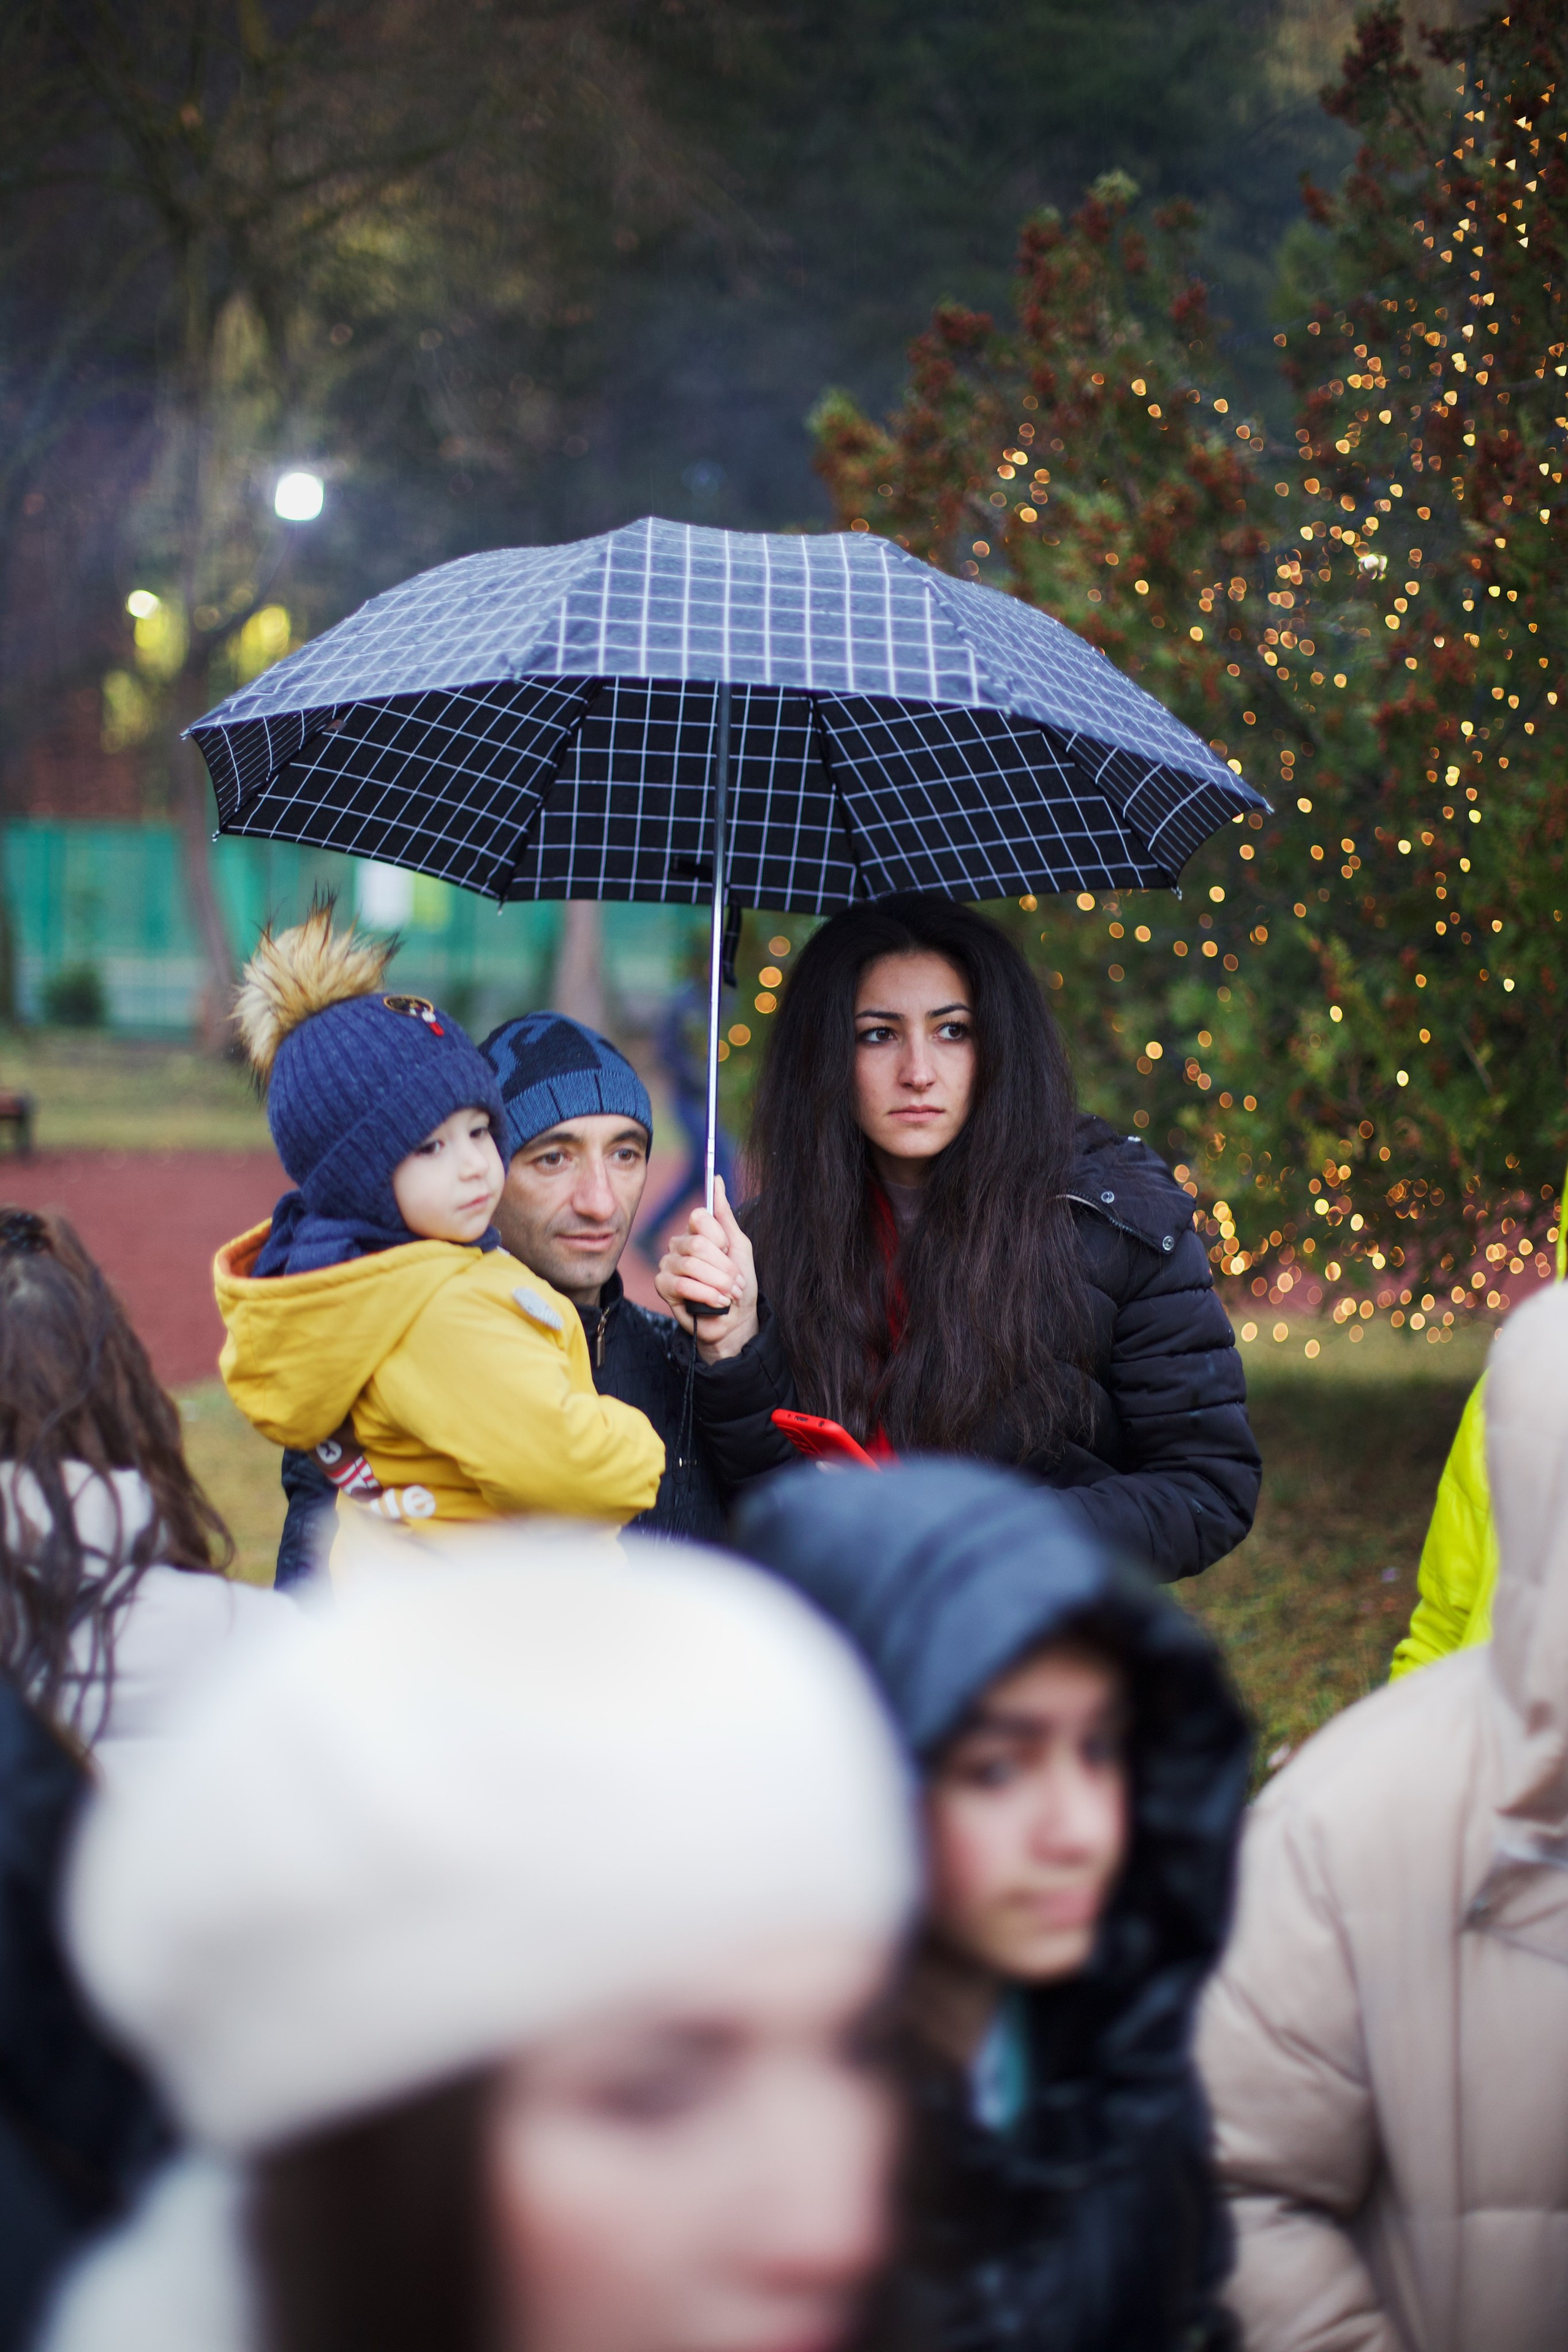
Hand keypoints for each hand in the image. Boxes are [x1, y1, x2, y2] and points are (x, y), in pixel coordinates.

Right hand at [654, 1175, 759, 1360]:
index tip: (729, 1251)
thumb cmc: (739, 1283)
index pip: (699, 1217)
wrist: (736, 1319)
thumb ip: (725, 1214)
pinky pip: (681, 1284)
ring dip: (718, 1283)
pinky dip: (705, 1294)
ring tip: (728, 1294)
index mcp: (696, 1232)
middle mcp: (679, 1244)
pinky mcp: (663, 1286)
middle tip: (736, 1282)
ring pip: (691, 1264)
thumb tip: (717, 1180)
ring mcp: (668, 1264)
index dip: (719, 1237)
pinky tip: (717, 1302)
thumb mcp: (739, 1246)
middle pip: (698, 1244)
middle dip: (724, 1267)